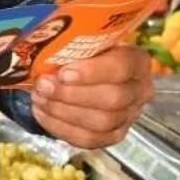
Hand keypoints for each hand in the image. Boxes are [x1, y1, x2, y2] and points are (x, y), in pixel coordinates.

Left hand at [30, 46, 152, 148]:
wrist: (84, 71)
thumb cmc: (84, 52)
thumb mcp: (83, 40)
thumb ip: (72, 44)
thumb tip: (44, 51)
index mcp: (137, 61)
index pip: (121, 67)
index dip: (92, 73)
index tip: (63, 73)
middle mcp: (139, 91)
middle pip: (112, 99)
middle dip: (71, 95)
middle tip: (43, 86)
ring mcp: (129, 116)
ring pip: (101, 123)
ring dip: (63, 112)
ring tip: (39, 98)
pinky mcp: (113, 135)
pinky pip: (88, 139)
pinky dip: (60, 127)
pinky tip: (41, 113)